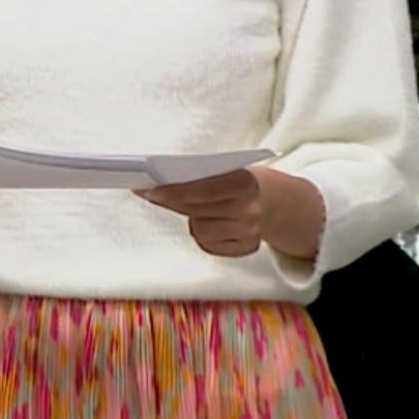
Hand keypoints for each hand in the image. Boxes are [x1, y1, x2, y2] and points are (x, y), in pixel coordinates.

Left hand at [133, 168, 262, 257]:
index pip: (203, 189)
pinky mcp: (246, 249)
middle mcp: (250, 209)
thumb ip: (199, 175)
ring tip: (197, 209)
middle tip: (151, 194)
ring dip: (192, 220)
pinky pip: (209, 245)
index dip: (175, 191)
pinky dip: (203, 234)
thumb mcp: (225, 169)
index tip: (150, 190)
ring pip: (200, 231)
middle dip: (172, 201)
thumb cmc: (236, 180)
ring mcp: (249, 232)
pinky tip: (210, 223)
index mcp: (245, 182)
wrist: (269, 200)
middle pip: (198, 210)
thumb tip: (157, 183)